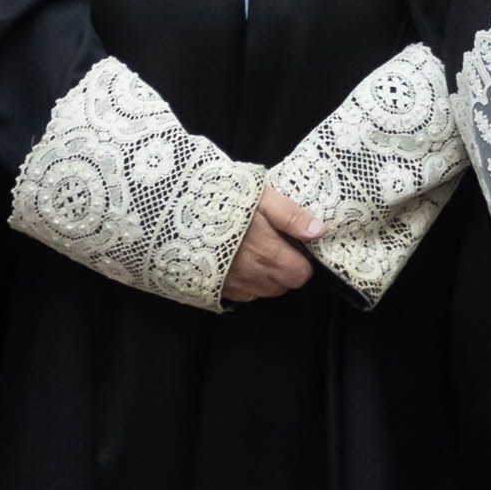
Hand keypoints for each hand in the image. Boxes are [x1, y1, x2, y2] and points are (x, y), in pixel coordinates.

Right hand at [225, 182, 323, 303]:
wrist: (171, 211)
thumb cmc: (218, 199)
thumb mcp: (260, 196)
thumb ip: (291, 216)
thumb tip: (319, 231)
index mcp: (268, 254)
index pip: (301, 274)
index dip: (301, 258)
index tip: (292, 242)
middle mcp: (252, 276)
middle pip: (284, 285)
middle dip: (285, 267)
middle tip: (273, 242)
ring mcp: (232, 285)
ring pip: (264, 291)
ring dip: (265, 275)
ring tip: (252, 249)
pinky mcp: (215, 288)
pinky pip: (242, 293)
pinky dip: (245, 281)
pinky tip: (235, 259)